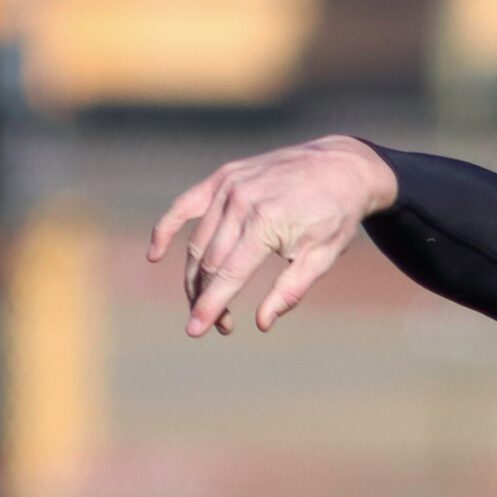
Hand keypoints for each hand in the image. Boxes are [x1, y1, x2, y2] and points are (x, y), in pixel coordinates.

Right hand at [147, 136, 397, 337]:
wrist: (341, 165)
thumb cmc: (335, 216)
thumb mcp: (322, 257)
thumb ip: (290, 290)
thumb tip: (261, 323)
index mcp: (266, 222)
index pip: (228, 273)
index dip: (210, 305)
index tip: (195, 330)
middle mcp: (241, 201)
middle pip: (208, 261)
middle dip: (207, 297)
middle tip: (221, 325)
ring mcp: (229, 186)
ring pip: (197, 242)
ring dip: (195, 277)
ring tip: (207, 302)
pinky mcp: (223, 177)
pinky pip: (186, 205)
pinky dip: (167, 228)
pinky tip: (154, 254)